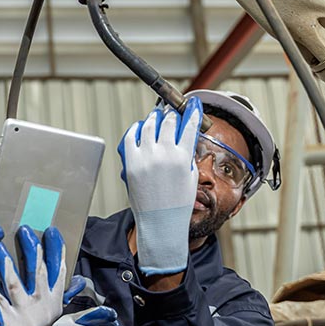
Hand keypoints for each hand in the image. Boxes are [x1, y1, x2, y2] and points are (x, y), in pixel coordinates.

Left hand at [0, 226, 66, 325]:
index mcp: (54, 303)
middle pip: (38, 273)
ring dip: (7, 264)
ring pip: (15, 285)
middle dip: (32, 250)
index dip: (56, 250)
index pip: (59, 272)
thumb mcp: (50, 314)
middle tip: (25, 230)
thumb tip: (79, 280)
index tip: (52, 231)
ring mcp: (25, 318)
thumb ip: (62, 295)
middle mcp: (42, 309)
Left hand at [117, 97, 202, 274]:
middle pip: (168, 121)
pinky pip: (131, 137)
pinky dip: (135, 129)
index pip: (190, 125)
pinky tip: (139, 128)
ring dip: (153, 118)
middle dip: (171, 114)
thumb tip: (182, 136)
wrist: (160, 222)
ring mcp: (147, 158)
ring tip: (156, 117)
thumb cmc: (178, 203)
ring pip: (149, 125)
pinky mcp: (132, 163)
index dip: (192, 111)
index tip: (193, 103)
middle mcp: (165, 155)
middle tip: (171, 111)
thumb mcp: (191, 177)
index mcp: (184, 158)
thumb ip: (187, 155)